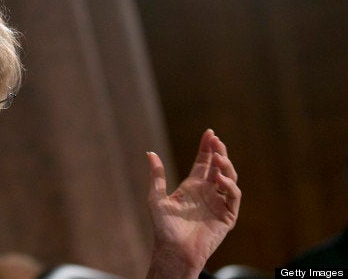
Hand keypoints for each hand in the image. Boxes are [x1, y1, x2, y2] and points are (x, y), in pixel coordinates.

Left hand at [146, 129, 240, 277]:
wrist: (173, 250)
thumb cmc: (164, 227)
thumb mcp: (156, 198)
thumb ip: (157, 176)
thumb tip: (150, 153)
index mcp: (193, 186)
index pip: (203, 162)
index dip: (207, 147)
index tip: (209, 133)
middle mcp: (208, 192)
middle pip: (219, 167)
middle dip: (219, 152)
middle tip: (216, 140)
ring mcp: (219, 203)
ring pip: (230, 178)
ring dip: (226, 166)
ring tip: (218, 156)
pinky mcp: (227, 216)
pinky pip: (233, 196)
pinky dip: (229, 185)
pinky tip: (218, 177)